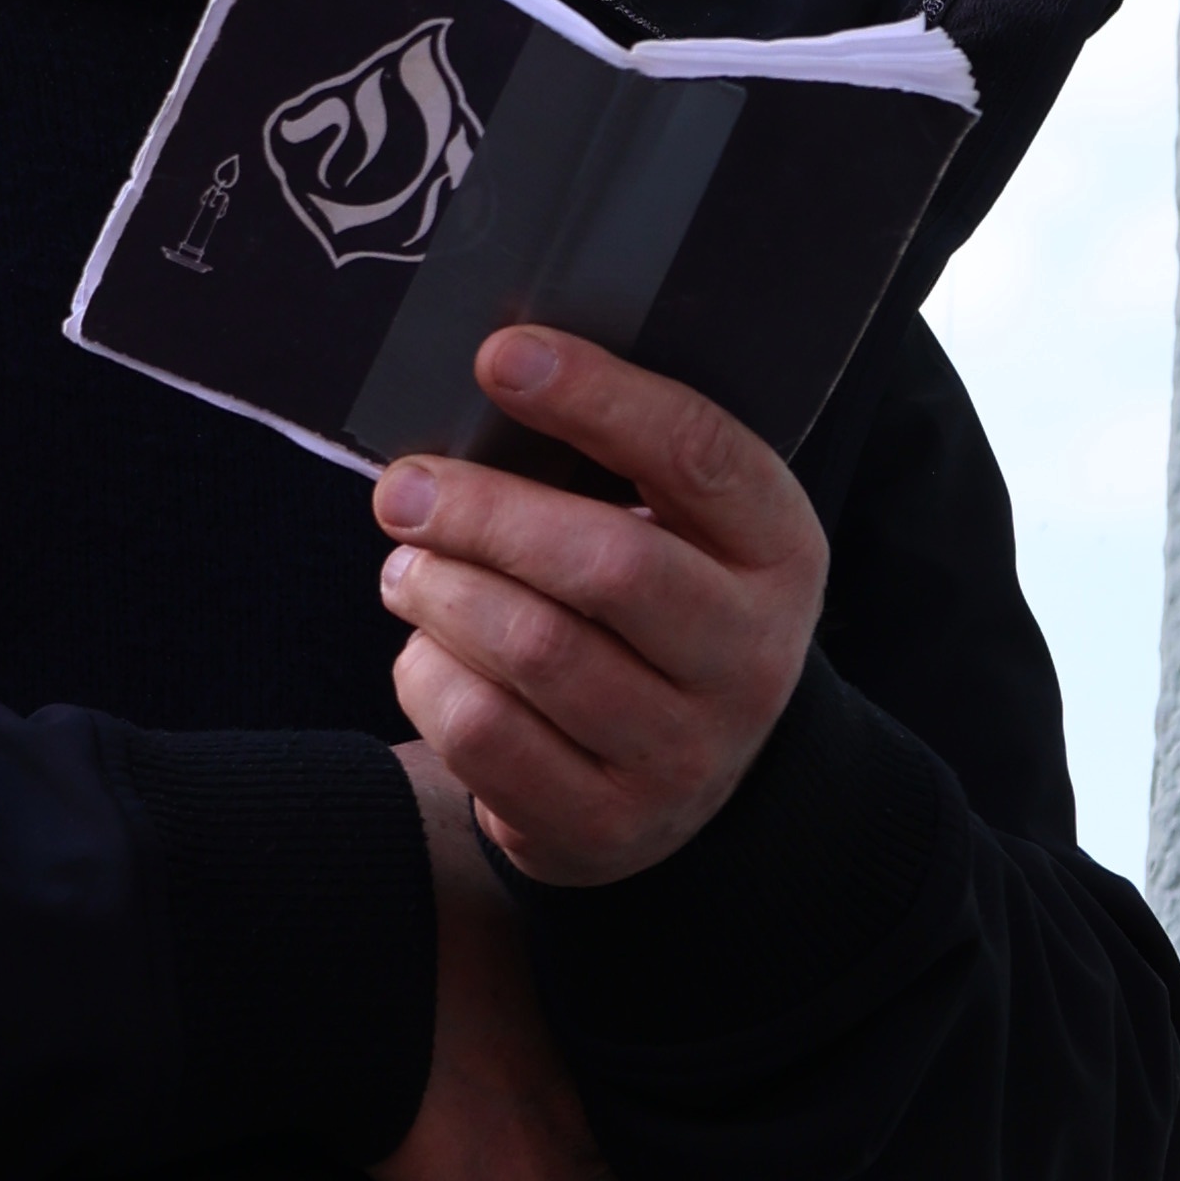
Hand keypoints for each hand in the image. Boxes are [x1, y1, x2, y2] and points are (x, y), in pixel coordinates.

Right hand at [366, 742, 652, 1180]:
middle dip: (694, 1171)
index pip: (684, 1045)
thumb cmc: (376, 842)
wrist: (317, 920)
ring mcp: (575, 1145)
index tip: (689, 1091)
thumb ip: (508, 807)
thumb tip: (504, 770)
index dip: (684, 1076)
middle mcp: (613, 1061)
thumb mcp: (473, 794)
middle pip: (685, 1144)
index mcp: (608, 971)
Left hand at [372, 334, 827, 887]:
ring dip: (441, 593)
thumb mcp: (675, 530)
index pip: (699, 454)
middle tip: (402, 490)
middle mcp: (749, 658)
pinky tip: (427, 652)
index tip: (500, 356)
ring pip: (533, 649)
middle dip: (484, 512)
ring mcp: (684, 754)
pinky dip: (428, 676)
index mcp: (777, 552)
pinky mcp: (604, 825)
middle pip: (607, 564)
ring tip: (407, 569)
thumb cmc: (652, 612)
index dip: (596, 397)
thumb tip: (488, 378)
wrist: (686, 786)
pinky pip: (483, 733)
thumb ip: (606, 465)